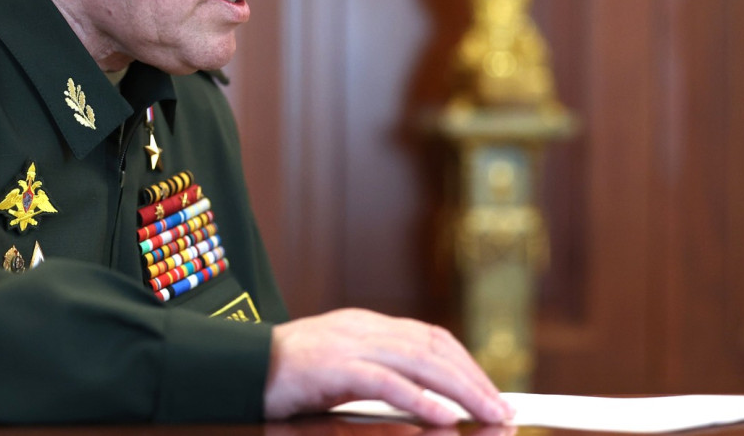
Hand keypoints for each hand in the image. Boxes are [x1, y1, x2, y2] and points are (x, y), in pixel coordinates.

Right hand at [263, 308, 512, 425]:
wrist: (240, 366)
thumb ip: (379, 375)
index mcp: (367, 325)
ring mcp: (350, 344)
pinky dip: (420, 399)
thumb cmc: (288, 377)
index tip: (491, 392)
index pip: (430, 338)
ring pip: (421, 362)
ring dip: (462, 391)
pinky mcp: (335, 367)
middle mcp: (364, 328)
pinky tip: (443, 417)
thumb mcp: (342, 369)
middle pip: (435, 349)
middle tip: (504, 410)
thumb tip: (427, 400)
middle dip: (475, 380)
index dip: (467, 364)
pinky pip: (387, 382)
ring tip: (489, 415)